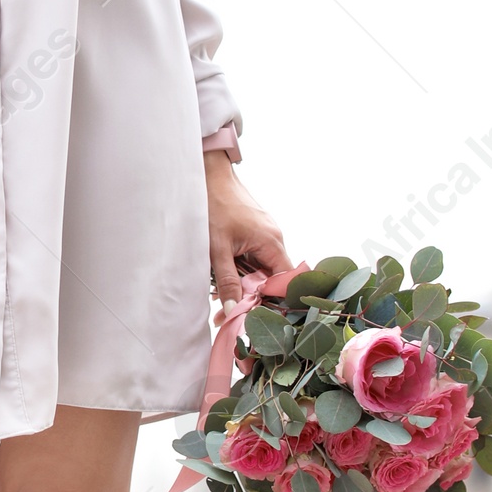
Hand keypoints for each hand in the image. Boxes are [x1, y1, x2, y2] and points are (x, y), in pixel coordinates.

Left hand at [204, 152, 290, 311]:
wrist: (206, 175)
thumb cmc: (213, 206)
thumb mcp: (217, 250)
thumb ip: (228, 282)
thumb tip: (234, 312)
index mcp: (272, 242)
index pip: (285, 281)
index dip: (272, 300)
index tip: (253, 316)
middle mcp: (274, 238)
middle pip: (272, 277)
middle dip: (252, 297)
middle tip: (227, 313)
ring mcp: (265, 234)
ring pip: (260, 268)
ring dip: (243, 284)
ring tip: (219, 298)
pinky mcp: (254, 231)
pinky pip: (253, 257)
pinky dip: (240, 270)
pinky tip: (221, 278)